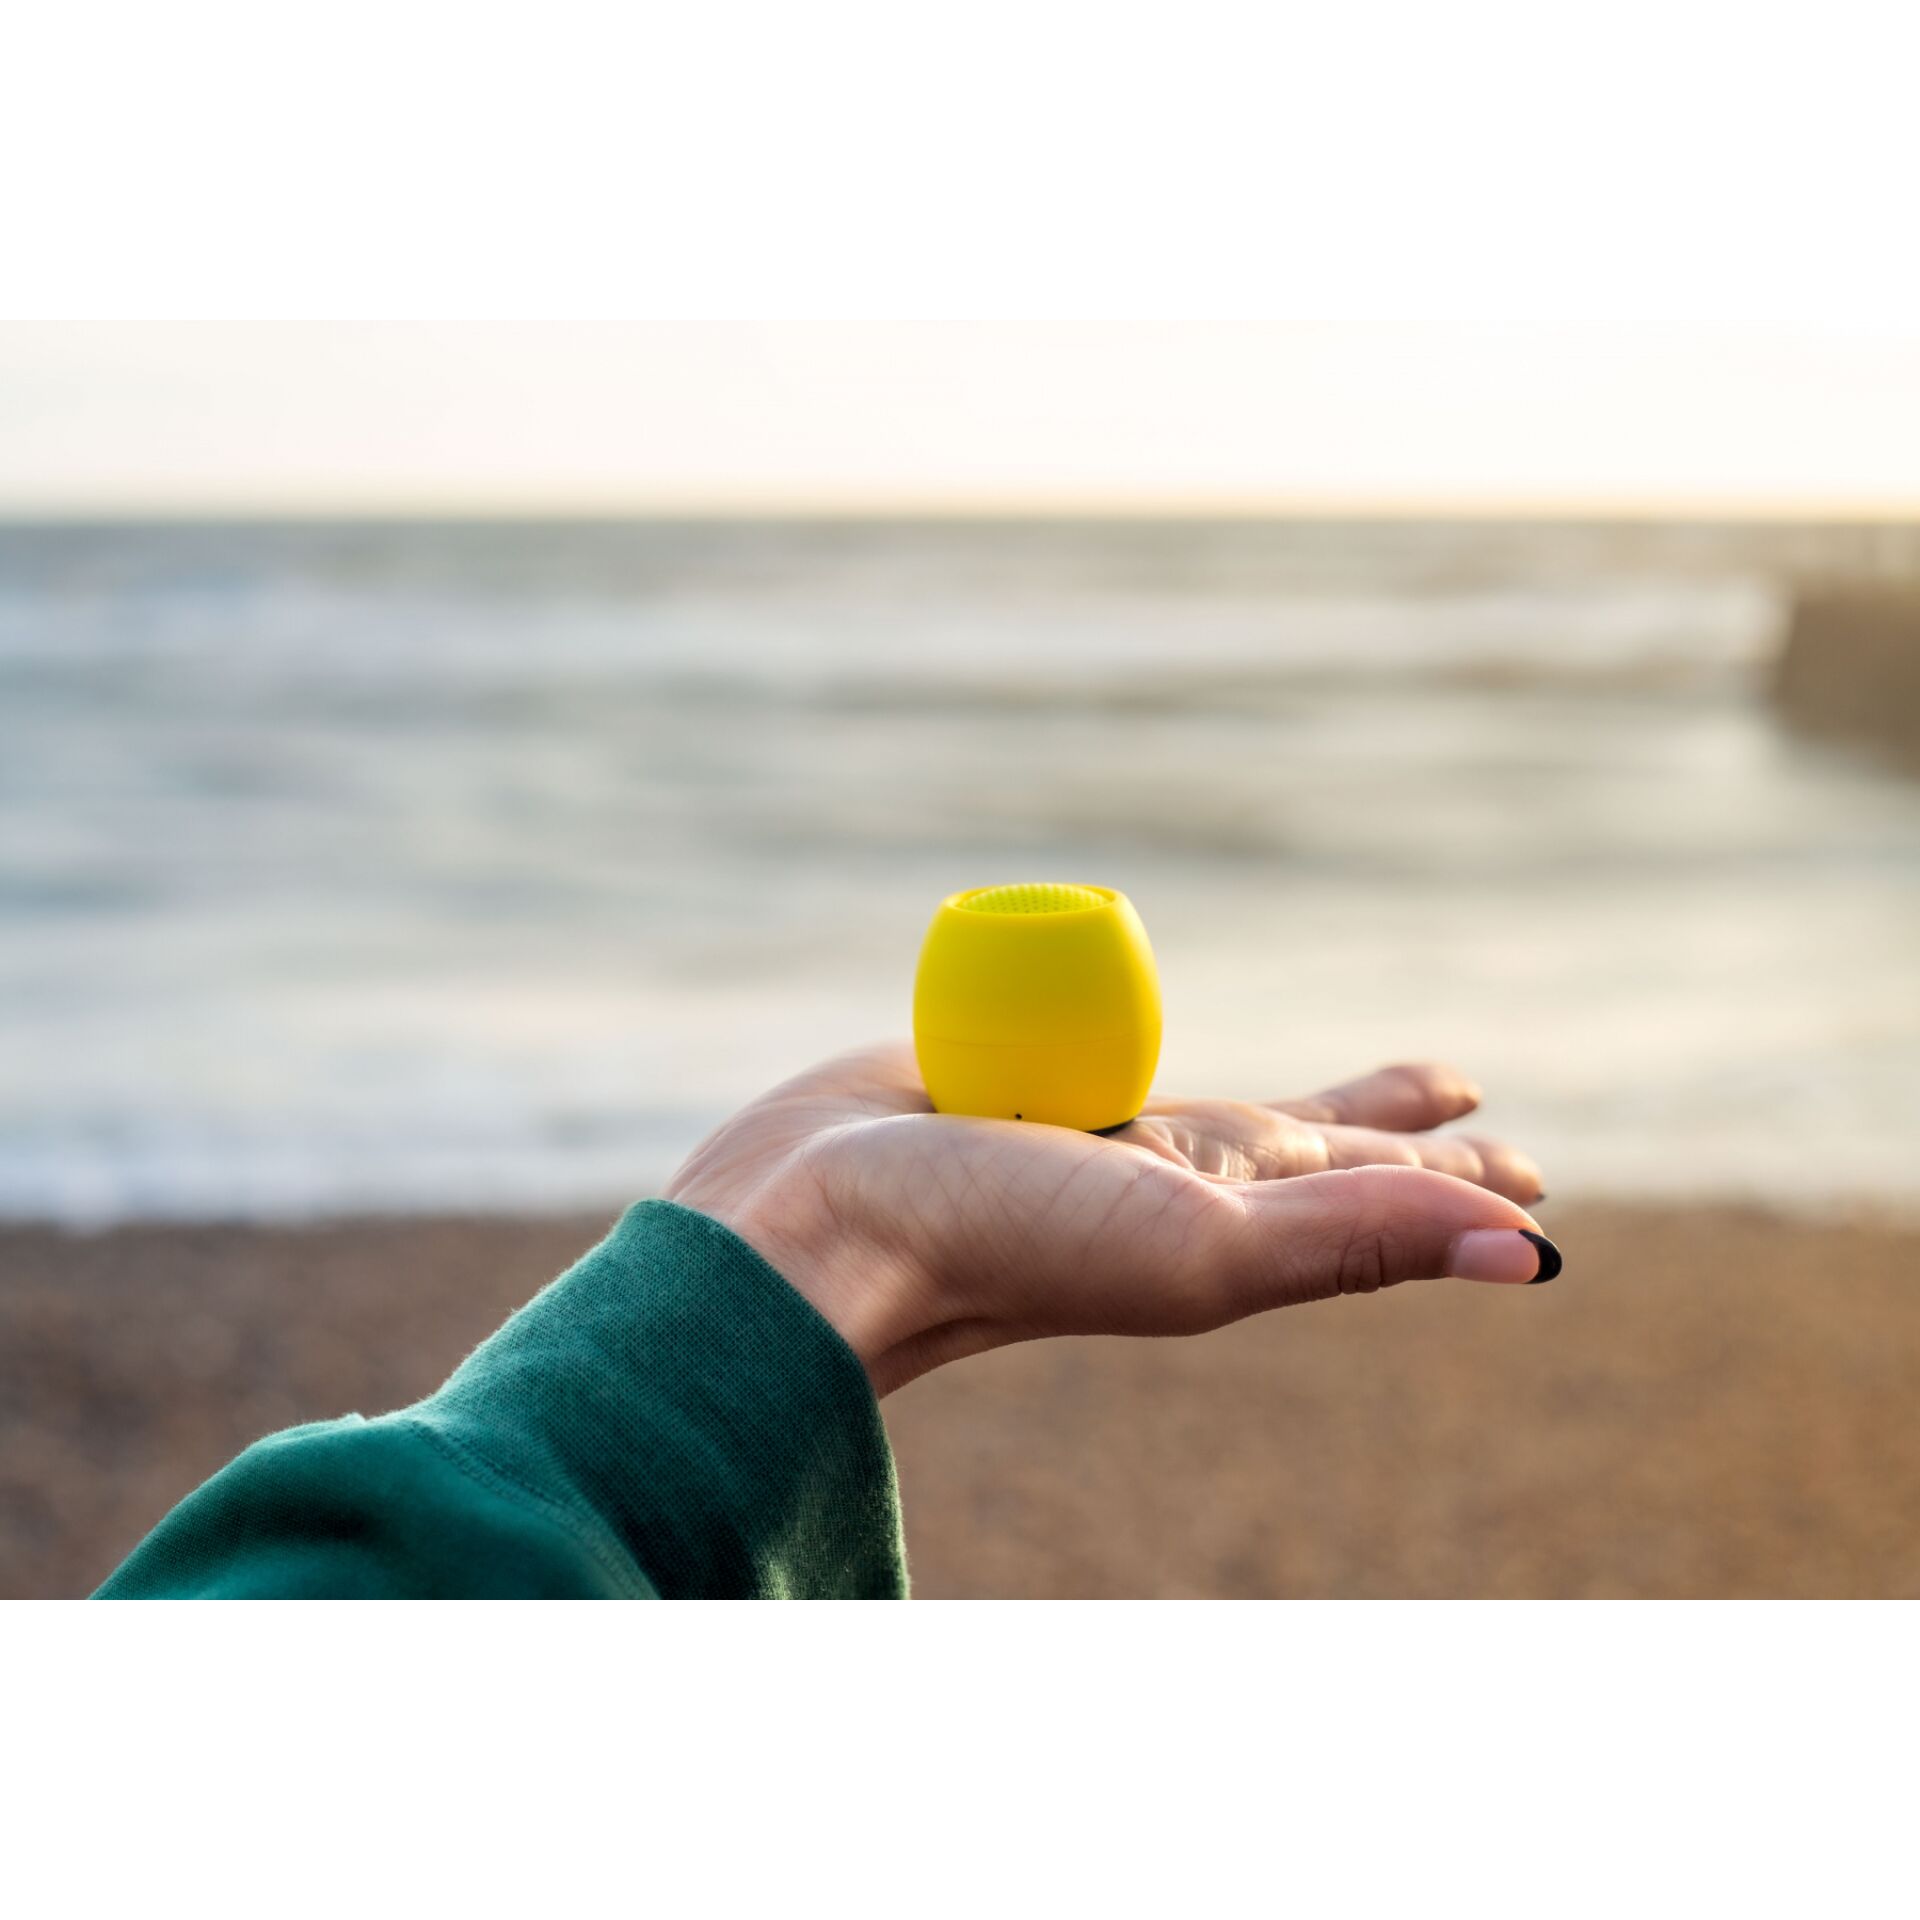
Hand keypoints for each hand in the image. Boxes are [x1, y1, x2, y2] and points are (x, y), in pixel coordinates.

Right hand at [665, 1043, 1554, 1395]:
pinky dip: (1145, 1030)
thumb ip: (1355, 1238)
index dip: (1452, 1181)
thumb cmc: (1000, 1244)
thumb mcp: (1198, 1247)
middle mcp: (1166, 1176)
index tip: (1527, 1172)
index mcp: (1224, 1219)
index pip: (1370, 1192)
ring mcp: (1087, 1128)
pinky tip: (1141, 1037)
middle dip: (1386, 1125)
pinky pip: (1106, 1040)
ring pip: (1211, 1089)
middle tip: (1464, 1100)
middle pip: (1309, 1137)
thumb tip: (1534, 1251)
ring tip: (1311, 1067)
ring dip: (1278, 1081)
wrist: (812, 1220)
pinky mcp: (1013, 1079)